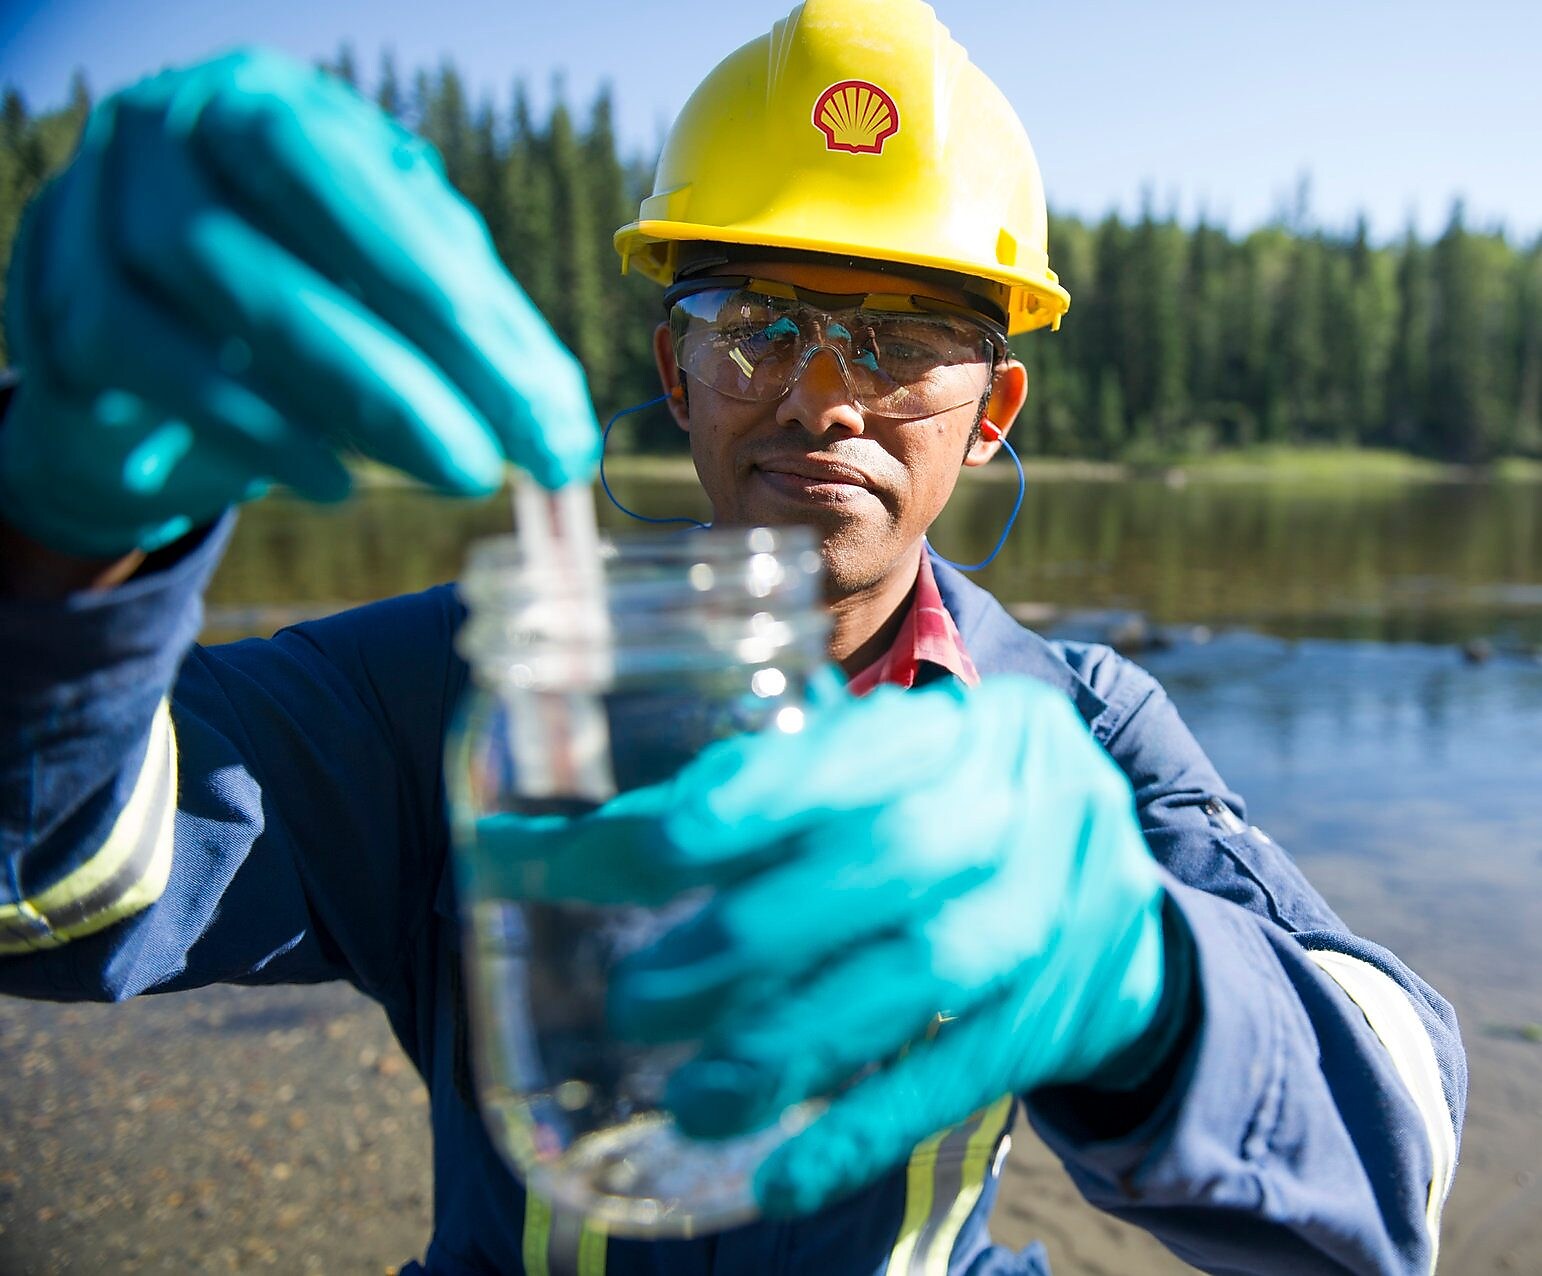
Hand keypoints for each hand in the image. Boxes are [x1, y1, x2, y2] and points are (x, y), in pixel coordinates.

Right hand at [0, 48, 598, 556]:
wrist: (143, 355)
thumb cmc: (295, 302)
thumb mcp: (393, 295)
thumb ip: (480, 341)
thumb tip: (565, 438)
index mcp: (285, 107)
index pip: (389, 201)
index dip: (476, 317)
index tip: (549, 421)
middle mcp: (183, 125)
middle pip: (292, 221)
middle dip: (400, 359)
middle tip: (487, 462)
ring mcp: (102, 197)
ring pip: (205, 284)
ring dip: (330, 395)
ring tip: (424, 475)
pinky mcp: (54, 289)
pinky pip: (138, 356)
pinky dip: (243, 427)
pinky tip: (328, 480)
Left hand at [489, 675, 1185, 1216]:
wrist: (1117, 906)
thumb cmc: (949, 820)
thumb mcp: (888, 779)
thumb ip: (766, 799)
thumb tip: (587, 844)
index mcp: (962, 728)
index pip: (857, 747)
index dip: (755, 793)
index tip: (643, 845)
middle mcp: (1019, 805)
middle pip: (893, 859)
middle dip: (752, 933)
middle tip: (634, 1000)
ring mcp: (1050, 912)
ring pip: (925, 975)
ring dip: (794, 1042)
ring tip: (690, 1098)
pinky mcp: (1055, 1015)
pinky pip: (963, 1075)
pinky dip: (866, 1129)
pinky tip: (779, 1179)